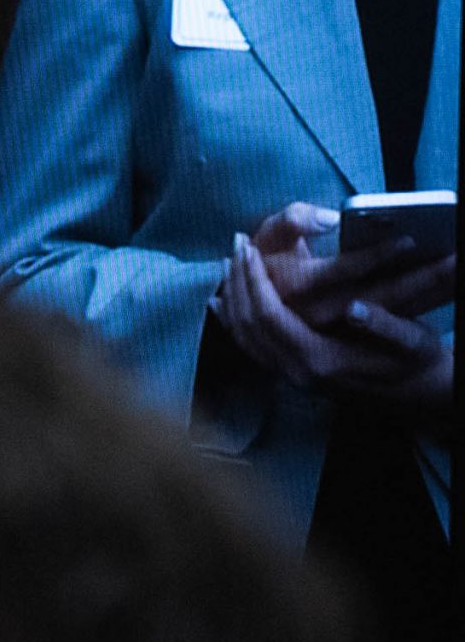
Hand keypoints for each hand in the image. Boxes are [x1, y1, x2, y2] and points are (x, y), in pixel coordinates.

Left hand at [220, 210, 451, 412]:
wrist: (418, 395)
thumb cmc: (417, 363)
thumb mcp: (413, 342)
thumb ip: (385, 326)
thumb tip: (356, 308)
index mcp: (320, 360)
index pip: (270, 316)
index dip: (256, 281)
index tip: (249, 250)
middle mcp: (295, 371)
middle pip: (248, 324)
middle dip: (239, 282)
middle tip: (237, 246)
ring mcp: (289, 375)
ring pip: (242, 336)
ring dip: (233, 297)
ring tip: (230, 264)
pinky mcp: (289, 372)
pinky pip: (249, 346)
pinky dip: (232, 321)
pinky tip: (222, 302)